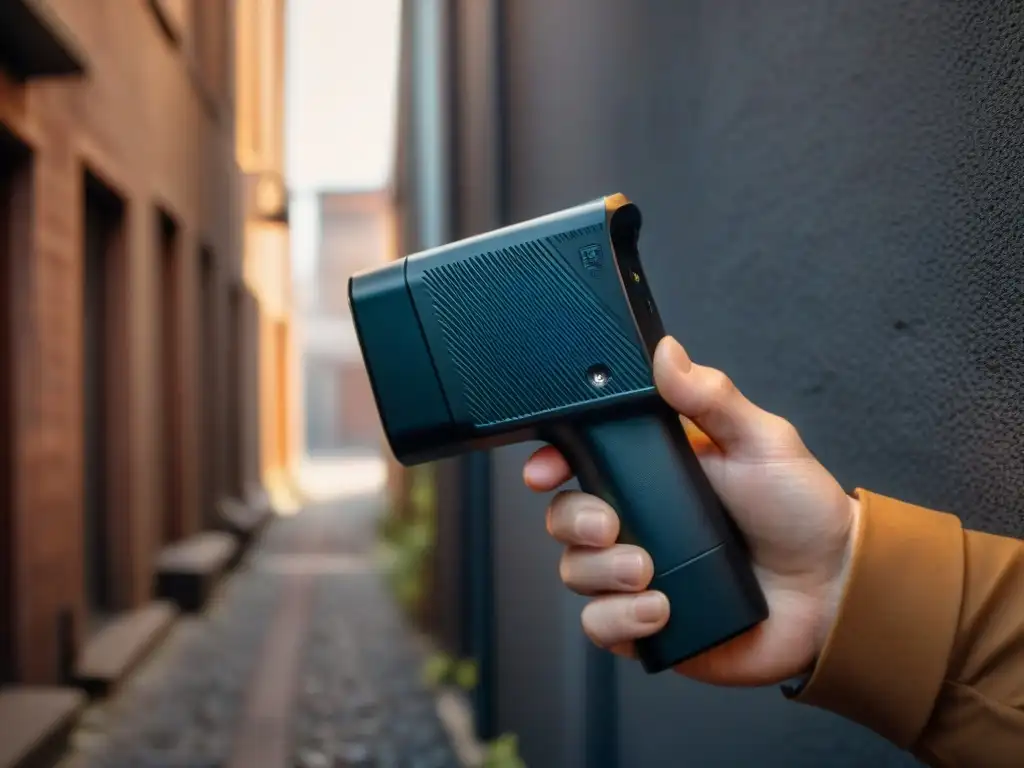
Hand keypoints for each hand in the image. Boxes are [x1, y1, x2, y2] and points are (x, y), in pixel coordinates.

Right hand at [523, 336, 859, 686]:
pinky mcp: (647, 623)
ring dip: (601, 574)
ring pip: (574, 573)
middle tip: (612, 527)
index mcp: (653, 473)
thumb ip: (712, 397)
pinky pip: (600, 626)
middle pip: (564, 518)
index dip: (552, 463)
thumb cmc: (801, 511)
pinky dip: (619, 620)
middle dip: (575, 522)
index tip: (545, 470)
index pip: (582, 461)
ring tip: (650, 574)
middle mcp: (637, 522)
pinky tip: (659, 610)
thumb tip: (667, 352)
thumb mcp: (761, 441)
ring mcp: (638, 574)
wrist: (832, 592)